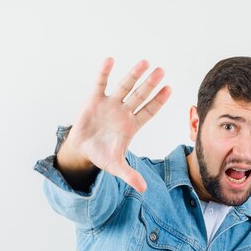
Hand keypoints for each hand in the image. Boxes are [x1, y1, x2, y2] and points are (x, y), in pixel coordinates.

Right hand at [57, 58, 171, 192]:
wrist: (82, 150)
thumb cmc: (101, 155)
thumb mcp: (116, 166)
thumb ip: (130, 175)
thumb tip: (144, 190)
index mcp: (131, 125)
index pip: (148, 111)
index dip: (158, 101)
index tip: (169, 89)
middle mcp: (123, 111)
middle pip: (140, 96)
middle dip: (150, 84)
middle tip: (161, 71)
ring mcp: (110, 104)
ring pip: (124, 87)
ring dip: (133, 75)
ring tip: (145, 62)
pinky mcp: (95, 100)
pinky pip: (101, 83)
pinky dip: (104, 73)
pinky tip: (110, 60)